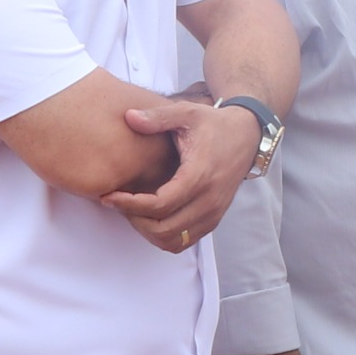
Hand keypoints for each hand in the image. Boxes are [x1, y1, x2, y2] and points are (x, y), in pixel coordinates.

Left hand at [107, 101, 259, 251]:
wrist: (247, 136)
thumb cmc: (214, 124)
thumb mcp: (186, 113)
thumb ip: (157, 117)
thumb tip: (129, 117)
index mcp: (199, 175)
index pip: (160, 205)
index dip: (129, 205)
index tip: (109, 196)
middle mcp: (209, 200)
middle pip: (164, 229)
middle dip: (134, 220)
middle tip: (117, 204)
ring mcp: (213, 213)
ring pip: (173, 241)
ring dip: (148, 231)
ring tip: (132, 212)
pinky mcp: (214, 219)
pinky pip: (184, 241)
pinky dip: (163, 236)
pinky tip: (150, 217)